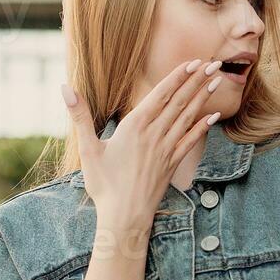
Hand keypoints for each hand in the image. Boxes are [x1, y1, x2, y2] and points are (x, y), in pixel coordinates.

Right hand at [61, 59, 221, 232]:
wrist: (124, 218)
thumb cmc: (104, 185)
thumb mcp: (88, 149)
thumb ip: (80, 116)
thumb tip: (65, 88)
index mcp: (135, 127)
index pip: (160, 95)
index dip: (177, 77)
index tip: (192, 61)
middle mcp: (155, 135)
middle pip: (178, 102)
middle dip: (195, 81)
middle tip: (213, 63)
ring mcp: (166, 150)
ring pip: (188, 118)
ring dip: (201, 98)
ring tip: (214, 81)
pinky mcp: (172, 164)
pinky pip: (191, 141)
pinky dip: (203, 127)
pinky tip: (213, 117)